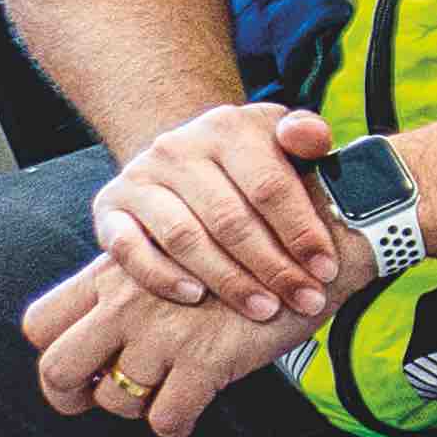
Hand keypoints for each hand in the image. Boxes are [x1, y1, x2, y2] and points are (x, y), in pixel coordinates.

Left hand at [15, 248, 317, 436]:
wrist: (313, 243)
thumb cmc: (251, 248)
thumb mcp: (177, 249)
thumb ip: (136, 282)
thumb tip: (110, 330)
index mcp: (113, 271)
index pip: (41, 322)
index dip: (54, 351)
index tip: (83, 365)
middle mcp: (126, 301)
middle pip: (56, 368)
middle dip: (69, 396)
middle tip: (97, 398)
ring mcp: (162, 331)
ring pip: (115, 400)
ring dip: (139, 406)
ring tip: (169, 392)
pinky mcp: (204, 358)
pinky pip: (166, 418)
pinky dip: (177, 423)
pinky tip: (195, 408)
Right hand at [91, 96, 350, 331]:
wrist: (183, 156)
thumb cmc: (248, 159)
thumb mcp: (280, 137)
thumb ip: (306, 135)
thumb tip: (309, 138)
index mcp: (228, 128)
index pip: (269, 186)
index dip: (302, 232)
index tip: (326, 270)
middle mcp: (178, 149)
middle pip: (230, 218)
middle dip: (272, 266)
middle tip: (304, 300)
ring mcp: (140, 178)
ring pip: (185, 237)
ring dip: (227, 279)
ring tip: (264, 308)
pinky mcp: (110, 207)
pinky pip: (129, 249)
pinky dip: (161, 276)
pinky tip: (195, 297)